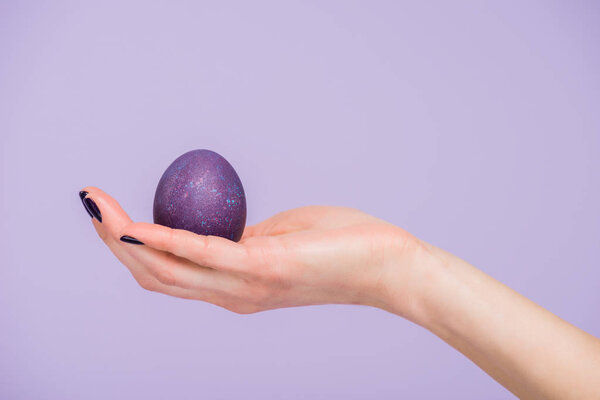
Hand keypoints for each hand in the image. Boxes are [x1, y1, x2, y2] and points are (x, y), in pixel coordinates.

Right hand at [80, 187, 430, 314]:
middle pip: (155, 275)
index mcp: (234, 287)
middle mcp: (231, 295)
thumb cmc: (340, 248)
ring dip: (125, 238)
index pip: (168, 273)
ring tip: (97, 206)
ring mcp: (244, 286)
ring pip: (166, 269)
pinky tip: (138, 223)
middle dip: (114, 242)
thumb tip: (227, 228)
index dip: (132, 248)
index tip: (109, 214)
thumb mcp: (282, 240)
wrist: (387, 268)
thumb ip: (248, 239)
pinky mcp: (263, 269)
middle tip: (89, 203)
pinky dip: (165, 238)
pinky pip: (202, 254)